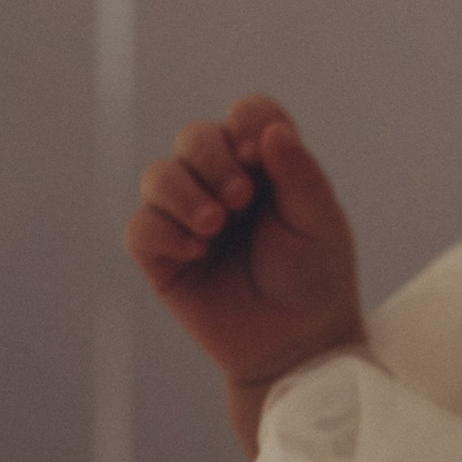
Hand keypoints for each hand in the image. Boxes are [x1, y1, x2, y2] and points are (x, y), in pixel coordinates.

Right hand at [128, 93, 362, 448]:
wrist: (296, 346)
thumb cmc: (316, 280)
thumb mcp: (320, 223)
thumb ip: (299, 173)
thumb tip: (271, 129)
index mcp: (267, 166)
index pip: (248, 115)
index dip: (248, 122)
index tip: (260, 156)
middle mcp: (224, 183)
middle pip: (194, 136)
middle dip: (211, 156)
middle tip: (241, 196)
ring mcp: (189, 218)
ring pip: (158, 175)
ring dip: (183, 191)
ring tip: (214, 225)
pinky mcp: (163, 256)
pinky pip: (141, 227)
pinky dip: (163, 231)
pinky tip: (195, 250)